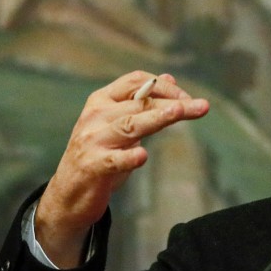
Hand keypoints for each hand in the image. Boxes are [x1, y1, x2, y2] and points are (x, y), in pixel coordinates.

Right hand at [37, 71, 209, 266]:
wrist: (69, 193)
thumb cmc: (100, 154)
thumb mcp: (118, 123)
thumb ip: (141, 103)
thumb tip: (169, 78)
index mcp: (102, 100)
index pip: (135, 82)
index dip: (164, 85)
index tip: (188, 98)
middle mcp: (96, 116)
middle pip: (140, 103)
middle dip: (174, 104)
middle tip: (201, 106)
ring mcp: (92, 140)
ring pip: (129, 125)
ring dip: (156, 118)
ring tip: (177, 112)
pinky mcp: (92, 166)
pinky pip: (113, 160)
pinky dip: (129, 157)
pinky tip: (142, 156)